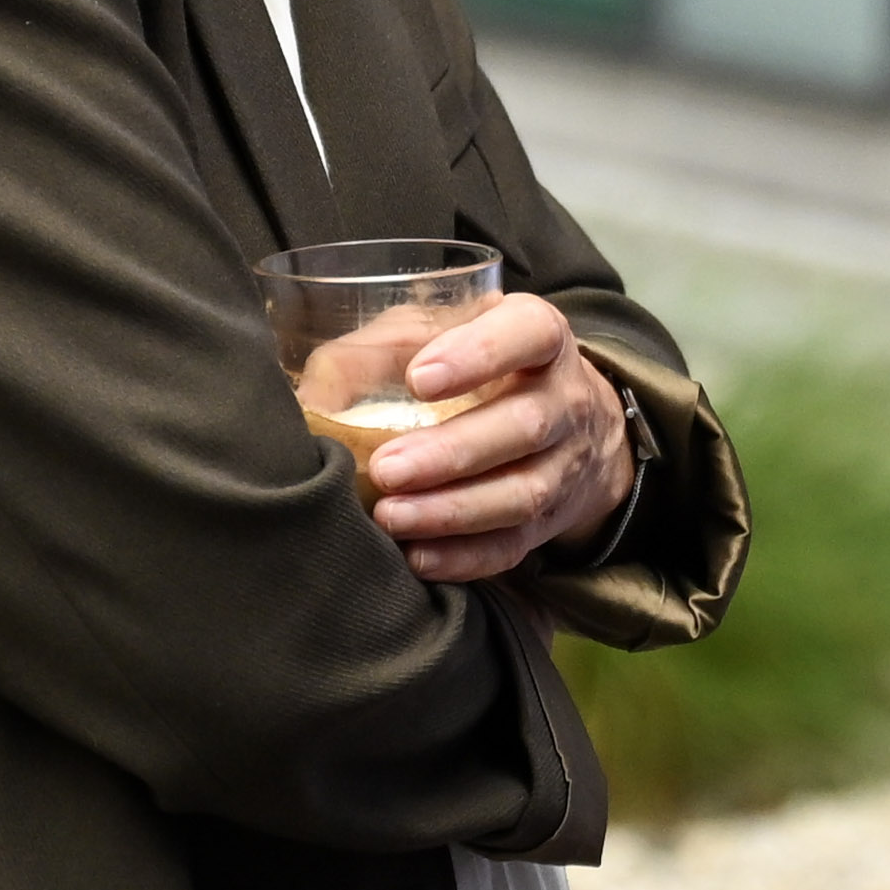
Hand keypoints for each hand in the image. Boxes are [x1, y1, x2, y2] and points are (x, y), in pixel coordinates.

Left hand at [359, 292, 635, 584]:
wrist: (574, 424)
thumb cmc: (479, 365)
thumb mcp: (438, 333)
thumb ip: (379, 350)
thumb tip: (314, 398)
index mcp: (541, 334)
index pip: (526, 334)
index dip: (477, 356)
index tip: (417, 380)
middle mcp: (565, 399)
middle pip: (525, 426)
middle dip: (454, 452)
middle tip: (387, 468)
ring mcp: (564, 465)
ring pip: (522, 494)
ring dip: (454, 510)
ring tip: (391, 515)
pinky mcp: (550, 521)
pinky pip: (514, 546)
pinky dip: (465, 557)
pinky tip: (417, 555)